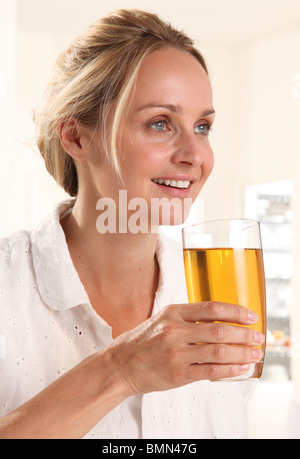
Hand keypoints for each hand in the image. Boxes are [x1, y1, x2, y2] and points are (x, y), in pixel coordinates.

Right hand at [108, 301, 263, 395]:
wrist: (120, 365)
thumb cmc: (142, 342)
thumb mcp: (161, 320)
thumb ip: (186, 318)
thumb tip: (218, 321)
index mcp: (173, 313)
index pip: (212, 308)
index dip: (235, 311)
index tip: (250, 316)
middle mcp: (175, 331)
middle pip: (220, 330)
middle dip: (244, 334)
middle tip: (258, 337)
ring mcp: (177, 353)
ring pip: (218, 351)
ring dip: (242, 353)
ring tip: (254, 353)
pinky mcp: (178, 373)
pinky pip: (211, 371)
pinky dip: (230, 369)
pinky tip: (241, 368)